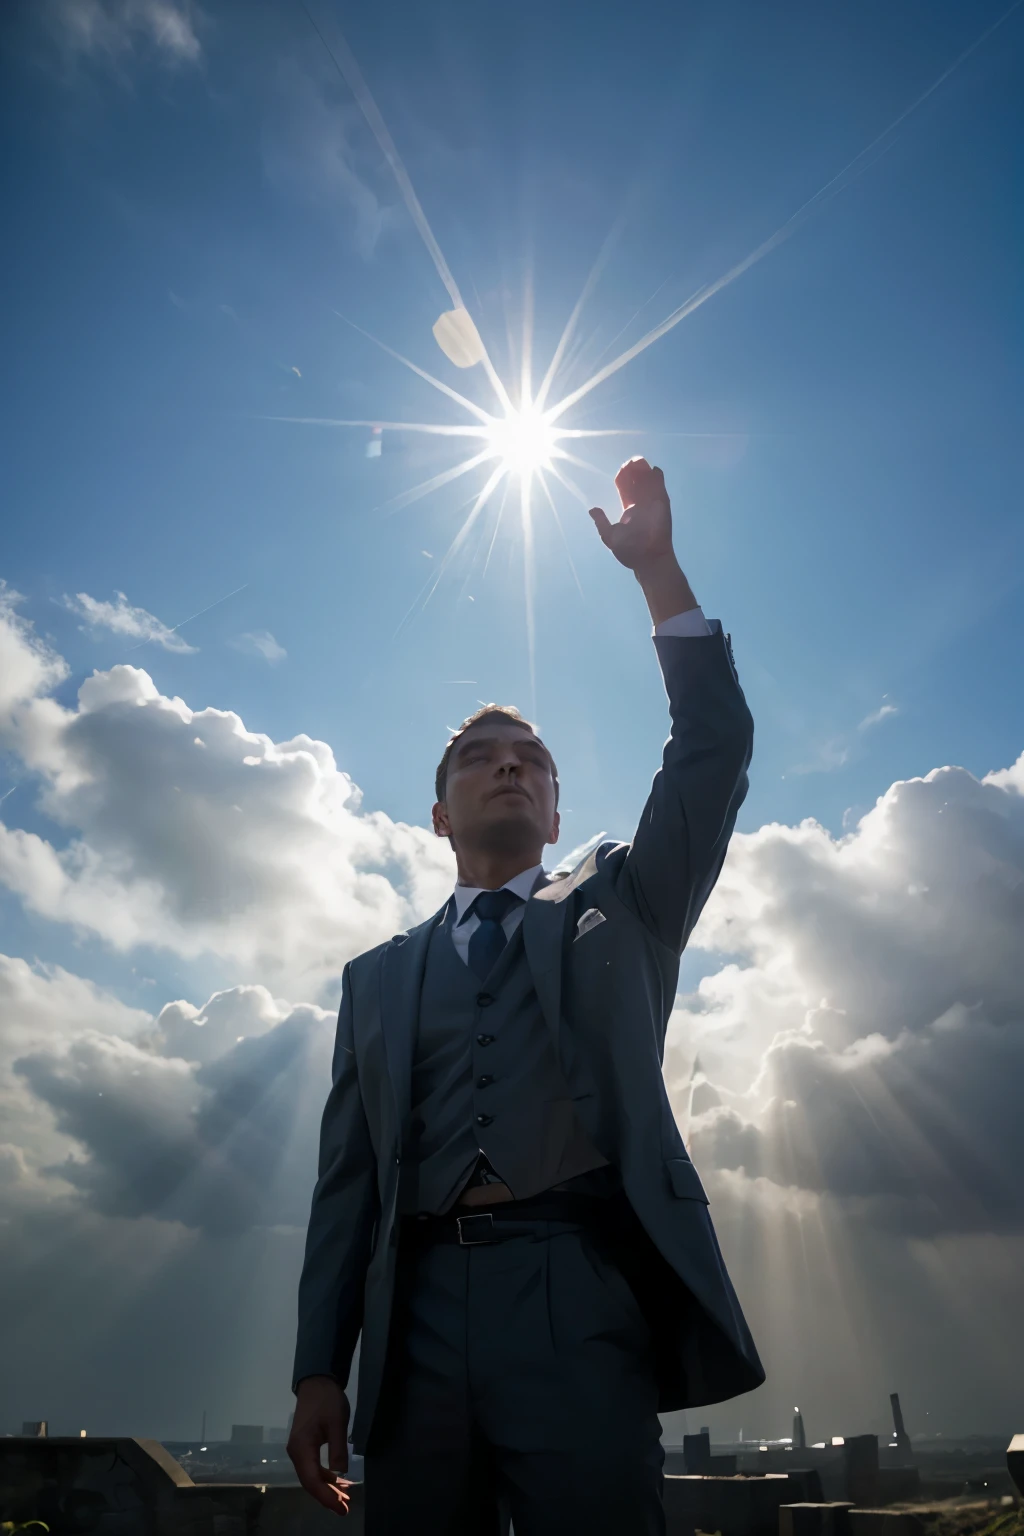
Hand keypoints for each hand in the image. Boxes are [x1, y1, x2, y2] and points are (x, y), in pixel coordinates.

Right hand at [287, 1376, 352, 1515]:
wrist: (317, 1382)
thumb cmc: (327, 1400)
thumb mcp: (338, 1423)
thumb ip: (338, 1449)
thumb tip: (341, 1474)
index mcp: (302, 1448)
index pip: (312, 1480)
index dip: (326, 1496)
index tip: (341, 1508)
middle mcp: (296, 1452)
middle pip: (310, 1481)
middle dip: (327, 1496)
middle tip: (345, 1508)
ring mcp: (299, 1449)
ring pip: (311, 1476)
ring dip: (327, 1487)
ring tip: (344, 1498)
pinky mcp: (304, 1446)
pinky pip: (313, 1467)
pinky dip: (325, 1476)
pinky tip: (338, 1481)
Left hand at [588, 457, 672, 572]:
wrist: (646, 560)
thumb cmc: (629, 551)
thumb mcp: (609, 536)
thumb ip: (601, 522)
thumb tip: (592, 509)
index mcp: (629, 509)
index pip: (625, 487)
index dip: (623, 477)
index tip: (621, 470)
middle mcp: (641, 504)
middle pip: (637, 481)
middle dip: (633, 470)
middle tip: (630, 462)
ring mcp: (652, 504)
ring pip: (648, 482)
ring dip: (645, 470)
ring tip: (638, 460)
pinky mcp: (662, 506)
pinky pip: (661, 489)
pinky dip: (658, 479)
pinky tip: (654, 470)